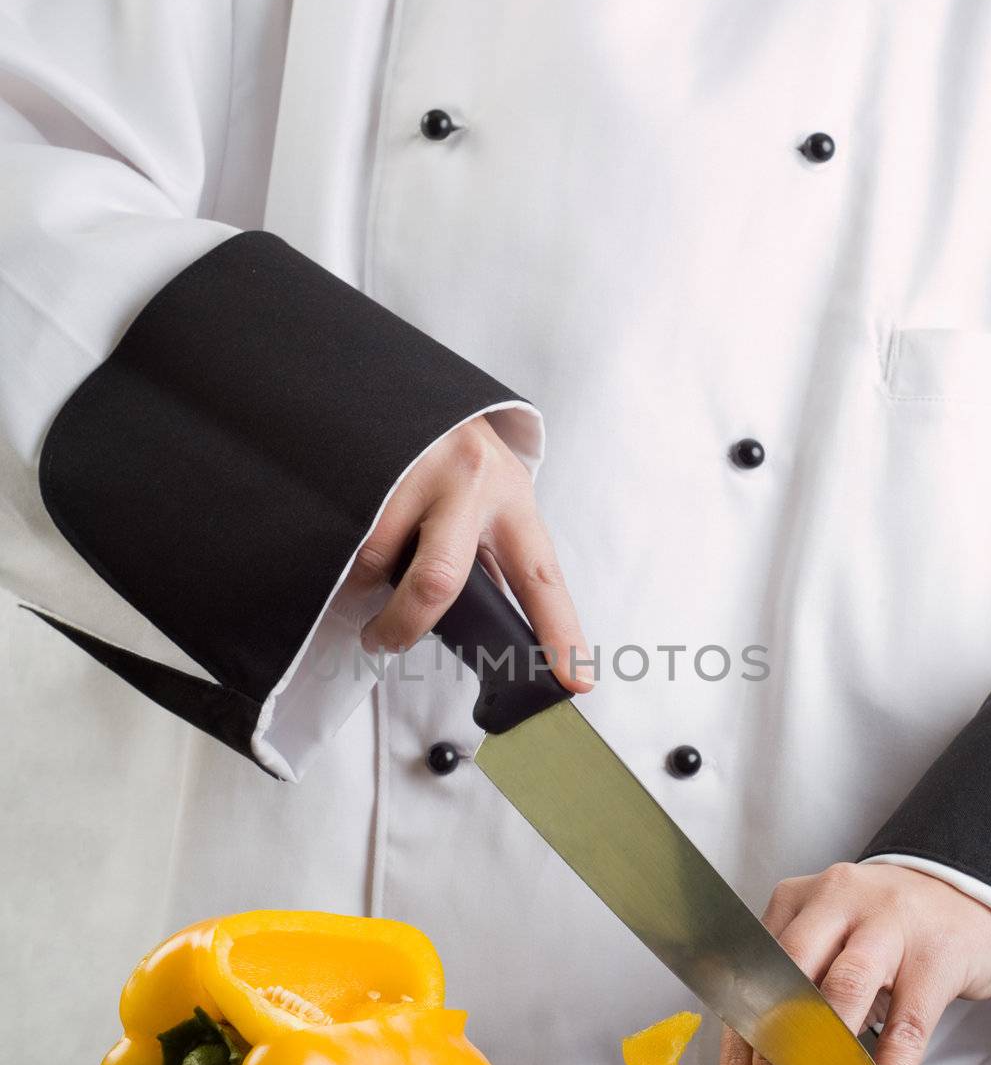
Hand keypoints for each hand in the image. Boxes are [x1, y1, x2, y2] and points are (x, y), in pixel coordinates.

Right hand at [353, 416, 591, 691]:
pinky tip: (342, 554)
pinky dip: (340, 560)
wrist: (409, 384)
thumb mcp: (492, 497)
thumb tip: (487, 630)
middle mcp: (471, 481)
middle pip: (439, 580)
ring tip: (358, 587)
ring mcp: (416, 468)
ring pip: (378, 560)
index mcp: (513, 499)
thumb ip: (491, 557)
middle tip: (387, 642)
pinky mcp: (368, 459)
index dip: (561, 632)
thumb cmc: (456, 455)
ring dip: (362, 591)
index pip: (542, 577)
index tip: (576, 681)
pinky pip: (345, 533)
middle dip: (407, 626)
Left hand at [720, 862, 990, 1064]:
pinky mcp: (936, 954)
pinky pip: (908, 1022)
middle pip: (790, 980)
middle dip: (773, 1056)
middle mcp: (836, 901)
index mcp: (797, 900)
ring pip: (843, 991)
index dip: (742, 1045)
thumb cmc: (886, 929)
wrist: (968, 894)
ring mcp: (888, 922)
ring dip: (822, 1063)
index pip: (753, 977)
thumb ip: (799, 986)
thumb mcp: (832, 939)